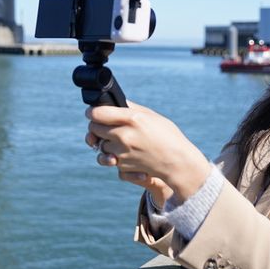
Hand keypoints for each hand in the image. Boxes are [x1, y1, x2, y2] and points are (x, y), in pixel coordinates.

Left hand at [85, 101, 210, 202]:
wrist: (177, 162)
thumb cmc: (167, 135)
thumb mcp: (151, 115)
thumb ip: (130, 108)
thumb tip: (113, 102)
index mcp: (132, 119)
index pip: (97, 113)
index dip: (92, 111)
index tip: (92, 112)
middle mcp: (124, 135)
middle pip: (94, 128)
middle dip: (96, 125)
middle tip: (104, 124)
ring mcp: (122, 153)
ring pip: (99, 144)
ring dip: (105, 141)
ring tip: (118, 139)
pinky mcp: (122, 166)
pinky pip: (108, 157)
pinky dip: (113, 155)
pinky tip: (124, 151)